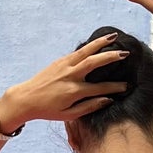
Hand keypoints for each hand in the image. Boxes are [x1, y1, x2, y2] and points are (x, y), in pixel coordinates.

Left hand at [0, 36, 128, 128]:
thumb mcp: (68, 115)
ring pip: (85, 51)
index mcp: (73, 92)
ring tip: (114, 36)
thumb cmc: (48, 110)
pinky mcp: (60, 61)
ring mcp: (64, 66)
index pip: (99, 88)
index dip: (115, 87)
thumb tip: (107, 100)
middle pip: (94, 62)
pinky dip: (89, 46)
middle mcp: (70, 76)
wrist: (26, 98)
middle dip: (110, 57)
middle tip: (125, 54)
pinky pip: (77, 52)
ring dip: (100, 43)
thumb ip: (88, 107)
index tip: (127, 86)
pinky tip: (98, 42)